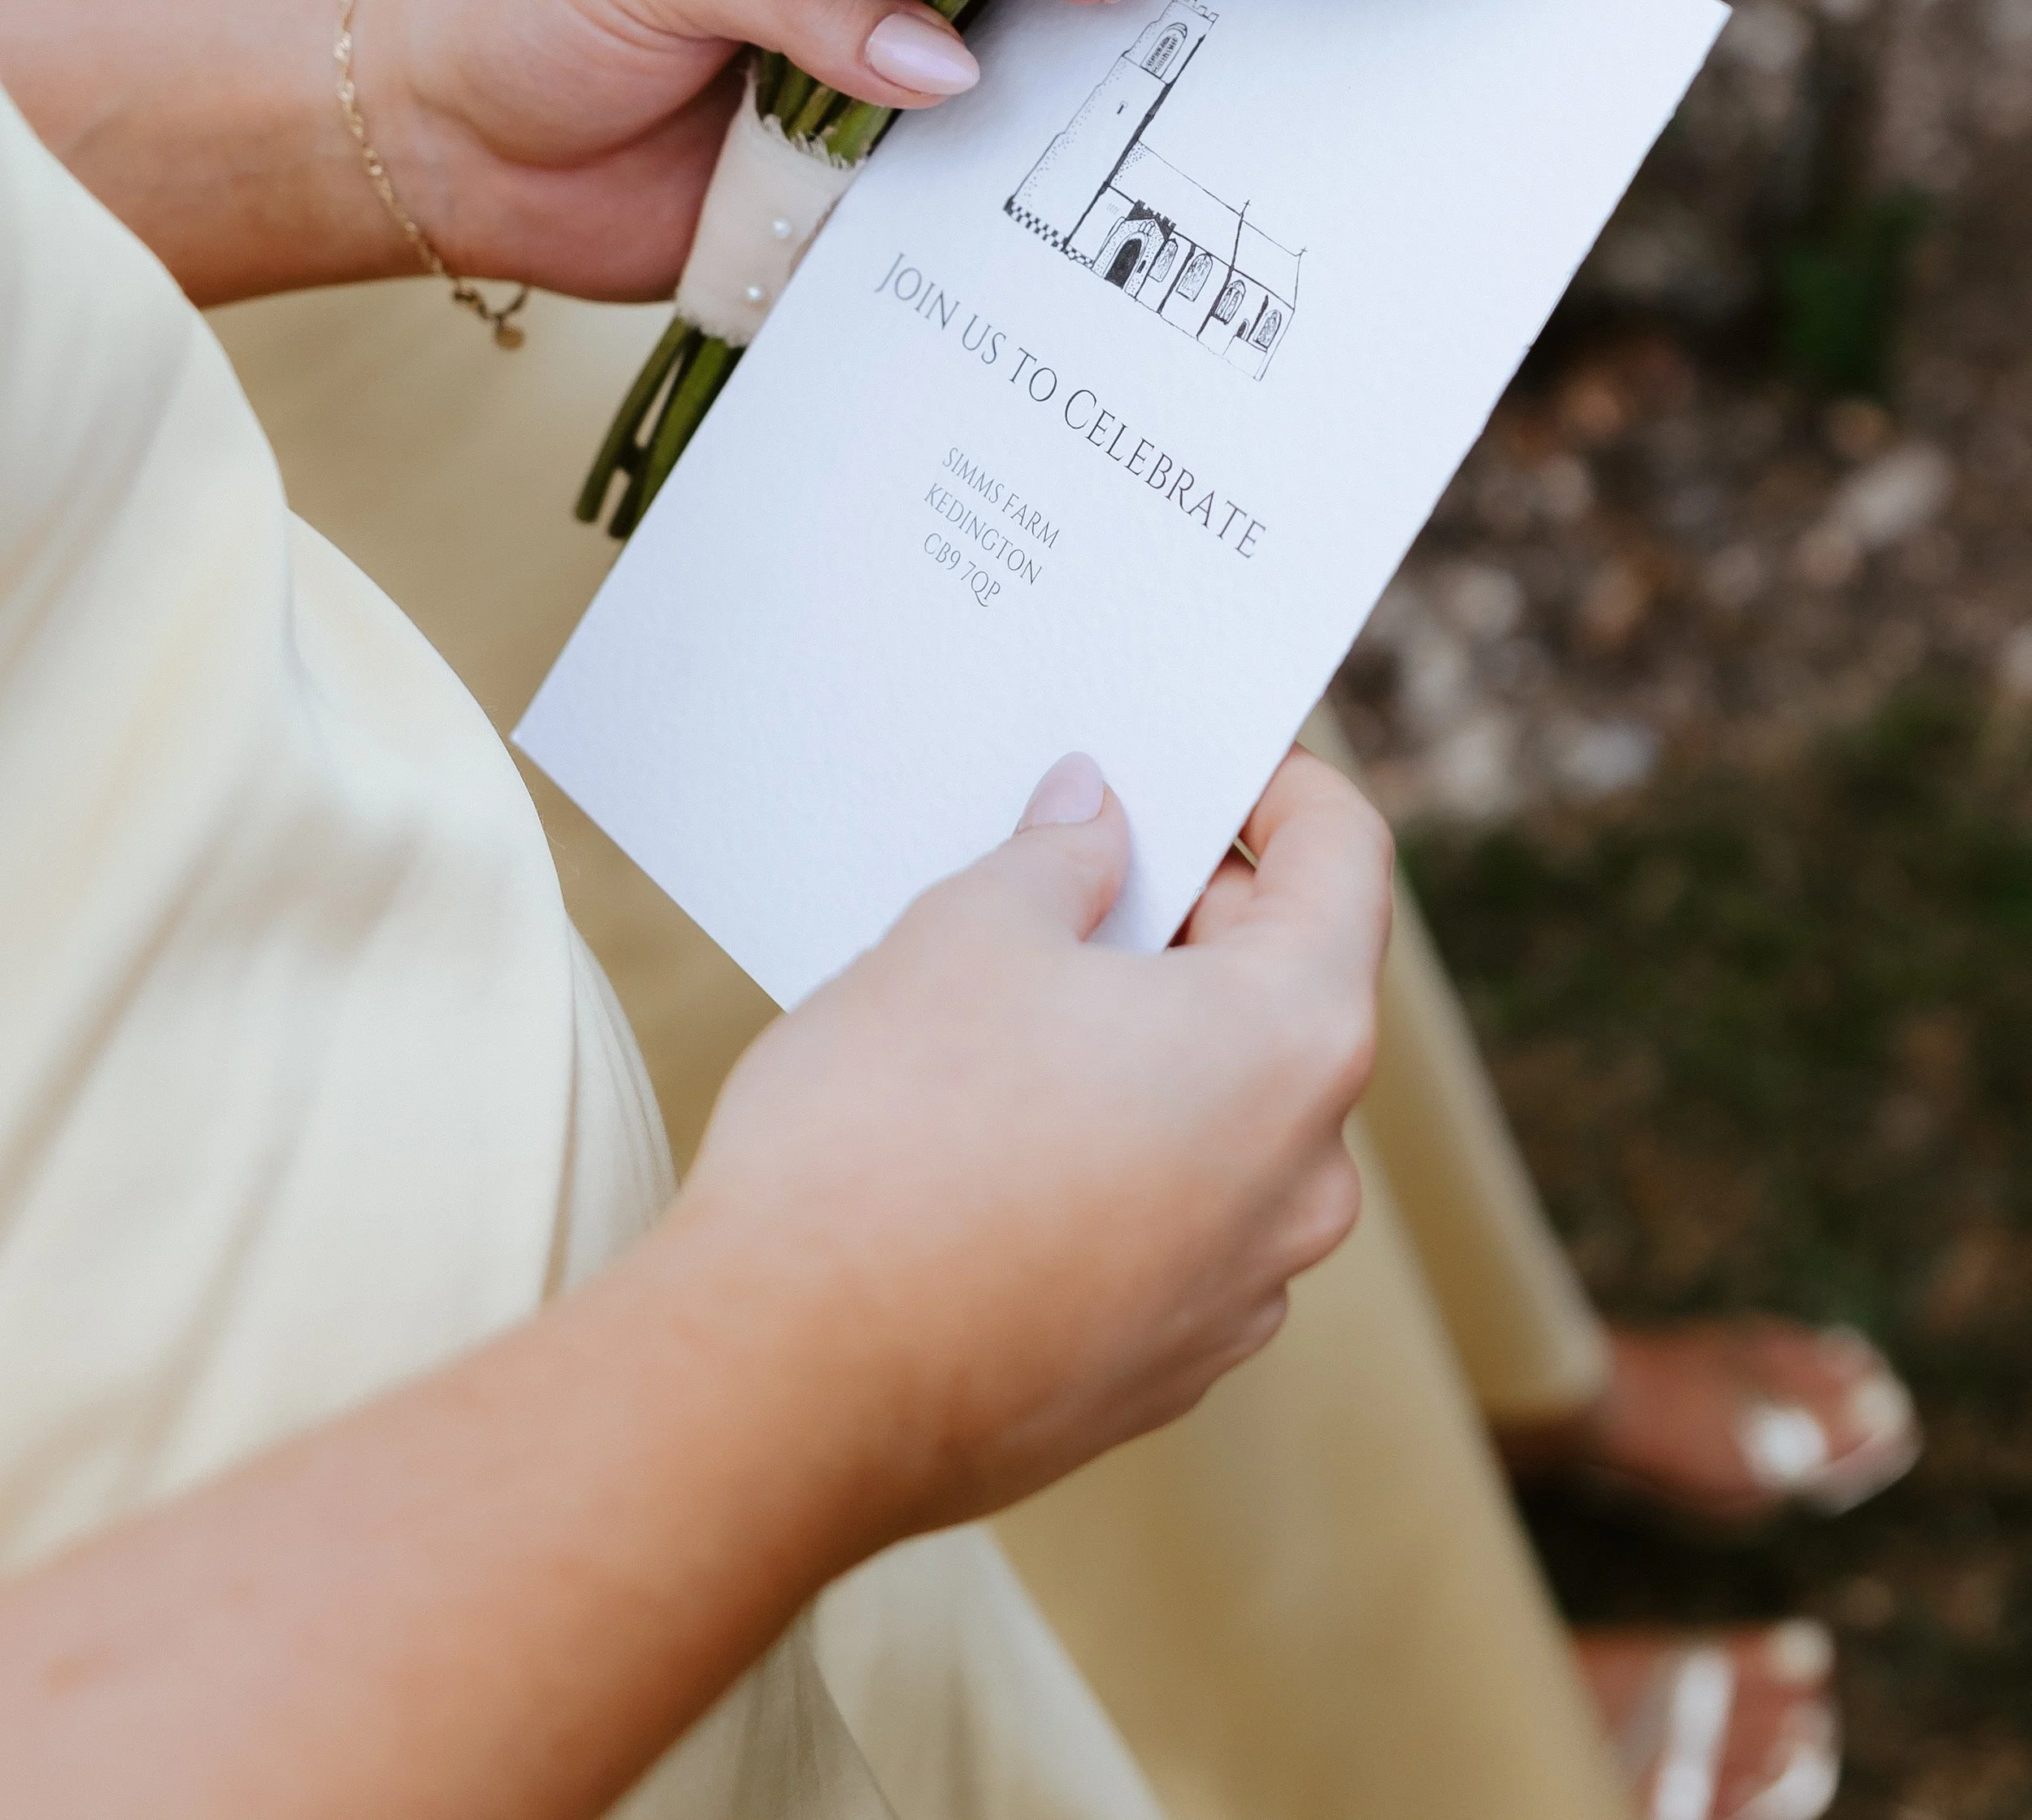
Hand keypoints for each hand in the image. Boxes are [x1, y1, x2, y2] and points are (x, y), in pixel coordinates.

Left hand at [363, 0, 1129, 300]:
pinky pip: (903, 219)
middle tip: (1124, 26)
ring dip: (1021, 128)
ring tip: (1105, 136)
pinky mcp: (812, 208)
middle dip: (1056, 15)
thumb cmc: (530, 7)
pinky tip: (1023, 234)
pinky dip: (956, 228)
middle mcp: (840, 5)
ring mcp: (835, 108)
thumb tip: (944, 68)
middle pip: (979, 4)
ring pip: (959, 116)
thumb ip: (804, 5)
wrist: (433, 144)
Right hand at [671, 746, 1392, 1549]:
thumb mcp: (967, 931)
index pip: (1344, 861)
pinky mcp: (1163, 1368)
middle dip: (1191, 914)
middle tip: (1074, 863)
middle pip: (1287, 990)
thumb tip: (1099, 821)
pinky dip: (1118, 1152)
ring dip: (1147, 1040)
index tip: (1200, 764)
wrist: (784, 1388)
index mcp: (1292, 1044)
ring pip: (1224, 1113)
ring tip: (1013, 997)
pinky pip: (1173, 1217)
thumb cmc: (883, 1138)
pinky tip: (996, 1131)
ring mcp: (1241, 1293)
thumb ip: (1061, 857)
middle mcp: (1305, 1179)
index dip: (1278, 789)